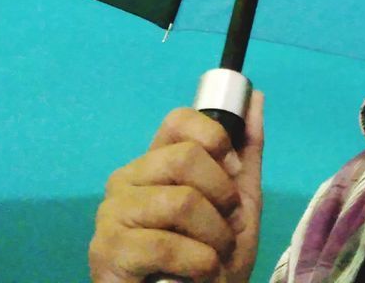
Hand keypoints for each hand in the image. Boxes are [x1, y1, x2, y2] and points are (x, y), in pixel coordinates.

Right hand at [89, 91, 264, 282]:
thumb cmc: (211, 258)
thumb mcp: (239, 204)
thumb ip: (246, 153)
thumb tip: (257, 98)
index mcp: (154, 163)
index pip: (179, 120)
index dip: (215, 140)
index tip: (232, 172)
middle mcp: (126, 180)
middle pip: (187, 158)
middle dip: (223, 197)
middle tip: (225, 227)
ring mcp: (112, 214)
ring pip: (182, 202)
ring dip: (215, 237)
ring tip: (213, 256)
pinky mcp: (108, 251)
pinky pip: (166, 244)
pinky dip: (198, 263)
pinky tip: (197, 274)